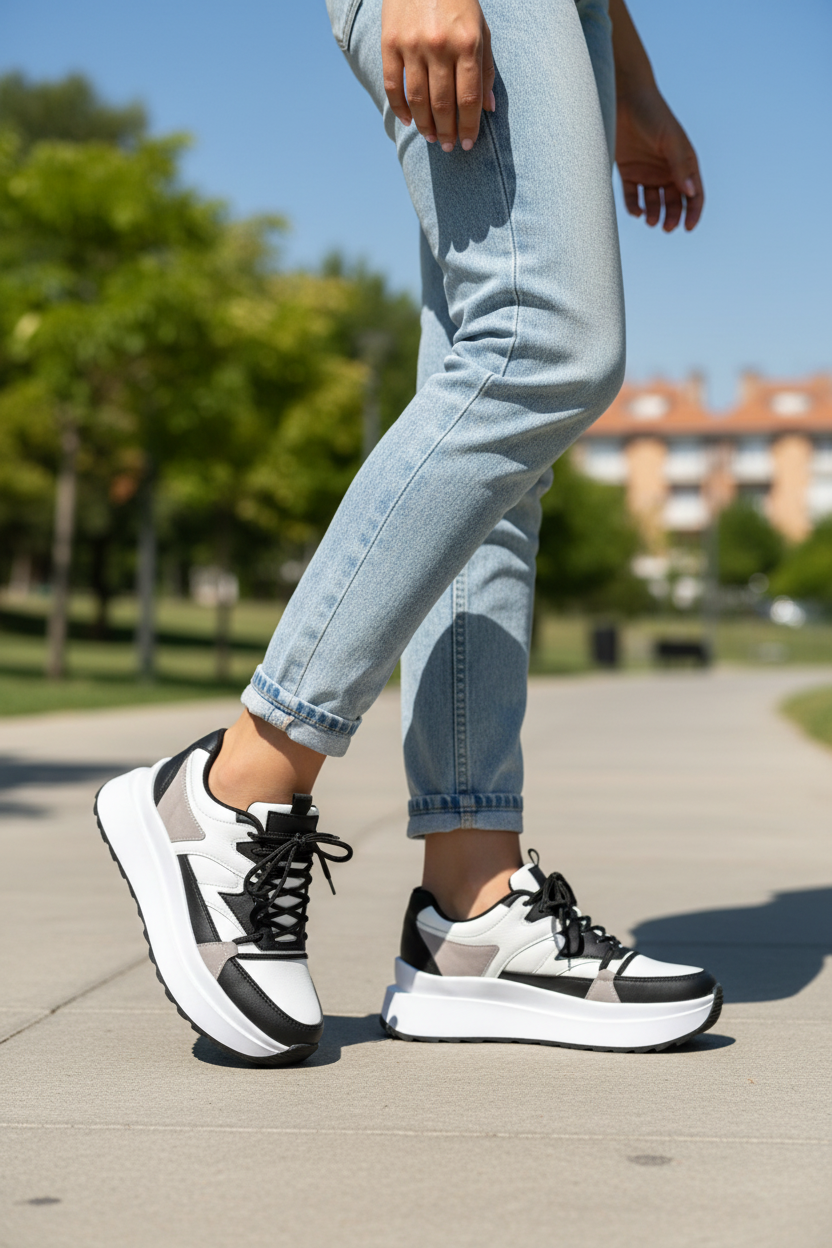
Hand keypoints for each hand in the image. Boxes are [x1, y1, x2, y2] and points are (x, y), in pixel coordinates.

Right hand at [381, 0, 495, 151]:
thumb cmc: (458, 1)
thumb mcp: (480, 29)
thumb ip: (486, 68)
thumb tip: (488, 108)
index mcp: (467, 44)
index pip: (469, 98)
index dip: (469, 127)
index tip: (467, 144)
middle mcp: (440, 46)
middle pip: (443, 104)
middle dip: (447, 131)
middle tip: (448, 147)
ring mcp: (412, 45)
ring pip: (418, 100)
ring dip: (425, 125)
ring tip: (431, 137)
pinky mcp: (390, 42)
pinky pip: (393, 86)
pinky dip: (400, 108)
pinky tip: (407, 122)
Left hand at [616, 87, 703, 231]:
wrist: (623, 99)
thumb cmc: (652, 115)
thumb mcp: (670, 140)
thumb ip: (680, 165)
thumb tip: (690, 193)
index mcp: (684, 162)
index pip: (694, 194)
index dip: (693, 212)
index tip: (688, 227)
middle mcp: (667, 170)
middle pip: (674, 203)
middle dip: (672, 217)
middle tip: (666, 227)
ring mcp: (647, 172)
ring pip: (654, 203)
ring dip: (654, 215)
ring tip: (651, 221)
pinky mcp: (629, 172)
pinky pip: (633, 197)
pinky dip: (635, 208)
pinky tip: (637, 212)